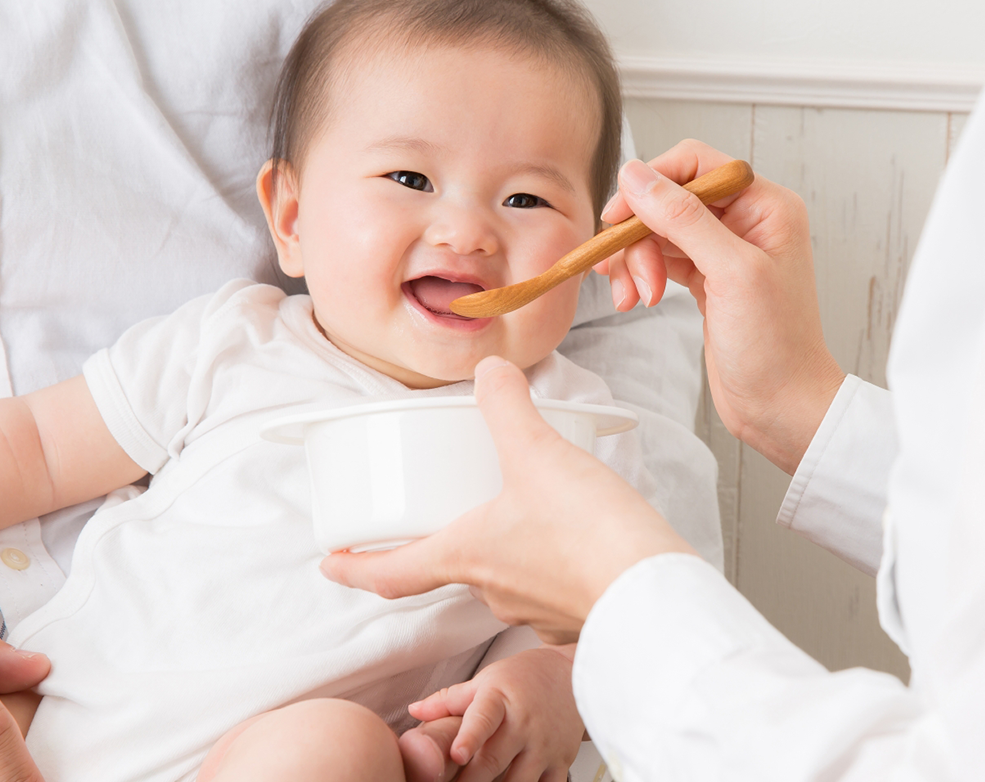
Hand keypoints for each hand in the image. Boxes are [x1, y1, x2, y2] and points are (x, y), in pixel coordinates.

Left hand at [321, 356, 694, 642]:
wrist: (653, 594)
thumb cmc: (590, 534)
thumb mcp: (540, 453)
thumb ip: (509, 408)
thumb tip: (489, 370)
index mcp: (466, 555)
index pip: (391, 573)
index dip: (354, 567)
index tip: (331, 562)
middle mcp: (491, 589)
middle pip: (449, 569)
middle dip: (441, 543)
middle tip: (440, 512)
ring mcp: (532, 608)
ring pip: (500, 578)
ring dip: (499, 550)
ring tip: (518, 511)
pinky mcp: (573, 613)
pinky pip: (546, 588)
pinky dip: (546, 564)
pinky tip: (568, 539)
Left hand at [401, 647, 581, 781]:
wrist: (572, 675)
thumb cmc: (523, 678)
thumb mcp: (485, 680)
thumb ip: (449, 700)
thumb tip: (415, 710)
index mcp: (500, 699)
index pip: (483, 718)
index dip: (469, 737)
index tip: (457, 754)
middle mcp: (524, 723)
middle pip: (493, 761)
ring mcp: (544, 745)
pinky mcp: (561, 761)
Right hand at [596, 142, 845, 472]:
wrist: (781, 407)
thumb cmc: (776, 348)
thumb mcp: (730, 274)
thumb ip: (683, 219)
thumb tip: (638, 176)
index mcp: (766, 205)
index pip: (695, 164)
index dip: (651, 184)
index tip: (619, 216)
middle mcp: (747, 221)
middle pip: (669, 198)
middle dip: (641, 234)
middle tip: (629, 273)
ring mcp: (725, 250)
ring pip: (659, 230)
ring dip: (636, 260)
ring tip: (637, 296)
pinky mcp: (707, 279)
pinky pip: (660, 258)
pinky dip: (642, 275)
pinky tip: (638, 297)